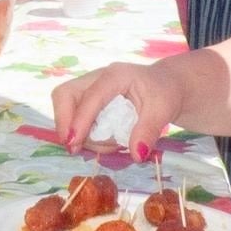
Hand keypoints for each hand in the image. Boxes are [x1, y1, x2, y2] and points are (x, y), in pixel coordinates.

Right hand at [52, 61, 187, 161]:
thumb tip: (136, 154)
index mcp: (116, 75)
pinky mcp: (88, 100)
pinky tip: (108, 140)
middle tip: (75, 147)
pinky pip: (74, 118)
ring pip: (66, 109)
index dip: (79, 120)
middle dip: (64, 123)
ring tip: (111, 144)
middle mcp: (97, 78)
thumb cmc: (165, 94)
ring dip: (80, 133)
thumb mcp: (163, 111)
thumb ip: (148, 131)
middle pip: (64, 95)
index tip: (74, 144)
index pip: (90, 96)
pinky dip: (85, 134)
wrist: (165, 87)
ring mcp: (90, 88)